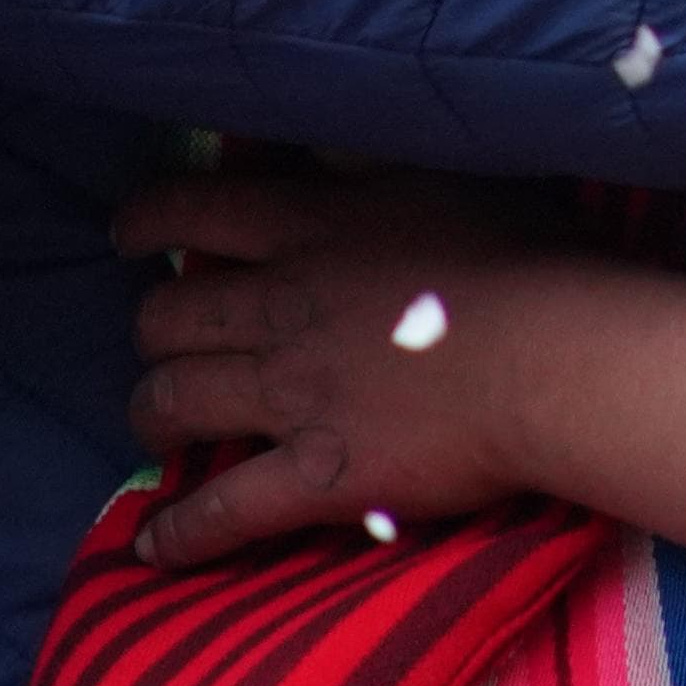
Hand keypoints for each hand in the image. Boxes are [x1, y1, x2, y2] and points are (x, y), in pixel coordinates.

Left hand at [115, 164, 571, 567]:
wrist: (555, 354)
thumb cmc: (522, 250)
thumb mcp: (436, 169)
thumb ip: (364, 154)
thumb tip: (315, 140)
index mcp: (310, 226)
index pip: (194, 212)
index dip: (146, 221)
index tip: (130, 234)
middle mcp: (283, 307)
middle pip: (166, 316)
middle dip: (152, 329)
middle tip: (165, 339)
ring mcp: (293, 396)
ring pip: (173, 402)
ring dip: (153, 412)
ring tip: (159, 420)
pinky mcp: (317, 477)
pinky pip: (222, 511)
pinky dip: (181, 532)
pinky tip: (156, 544)